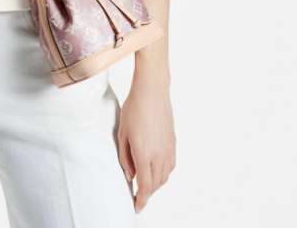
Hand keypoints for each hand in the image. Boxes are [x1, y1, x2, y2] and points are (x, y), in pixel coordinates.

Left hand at [116, 75, 175, 212]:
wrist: (153, 90)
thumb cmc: (134, 108)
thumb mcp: (123, 133)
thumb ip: (125, 157)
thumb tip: (130, 175)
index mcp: (145, 154)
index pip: (144, 186)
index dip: (141, 200)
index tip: (136, 207)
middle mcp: (160, 155)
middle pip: (155, 184)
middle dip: (147, 193)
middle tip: (137, 195)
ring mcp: (169, 149)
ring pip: (164, 177)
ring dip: (155, 184)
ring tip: (145, 183)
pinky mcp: (173, 142)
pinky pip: (170, 166)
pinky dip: (163, 173)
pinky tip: (155, 169)